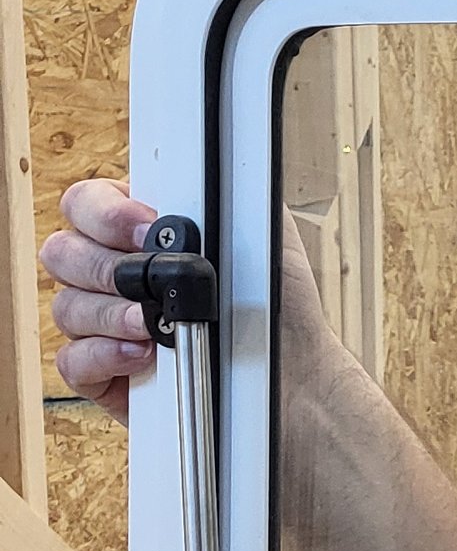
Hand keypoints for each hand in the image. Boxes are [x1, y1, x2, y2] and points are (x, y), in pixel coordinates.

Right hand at [44, 179, 328, 427]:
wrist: (299, 378)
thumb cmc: (281, 310)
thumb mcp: (266, 238)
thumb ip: (226, 199)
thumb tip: (206, 171)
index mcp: (141, 234)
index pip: (86, 203)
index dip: (104, 213)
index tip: (147, 229)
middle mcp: (116, 275)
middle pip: (63, 253)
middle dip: (104, 266)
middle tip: (149, 282)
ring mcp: (105, 325)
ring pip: (67, 308)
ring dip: (110, 314)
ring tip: (152, 325)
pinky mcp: (105, 374)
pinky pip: (73, 361)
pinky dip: (103, 355)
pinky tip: (143, 355)